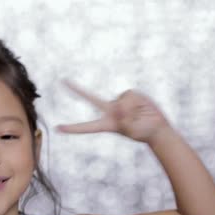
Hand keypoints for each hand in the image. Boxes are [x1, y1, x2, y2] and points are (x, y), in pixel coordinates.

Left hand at [57, 79, 171, 142]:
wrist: (157, 127)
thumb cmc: (143, 133)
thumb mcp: (132, 131)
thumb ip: (124, 120)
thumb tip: (118, 105)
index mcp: (106, 125)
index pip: (86, 127)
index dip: (72, 128)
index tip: (57, 128)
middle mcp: (110, 111)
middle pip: (90, 99)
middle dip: (77, 90)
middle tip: (62, 81)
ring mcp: (119, 101)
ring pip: (120, 102)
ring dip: (131, 110)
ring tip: (139, 116)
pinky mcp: (129, 94)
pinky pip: (130, 95)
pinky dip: (136, 103)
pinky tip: (142, 108)